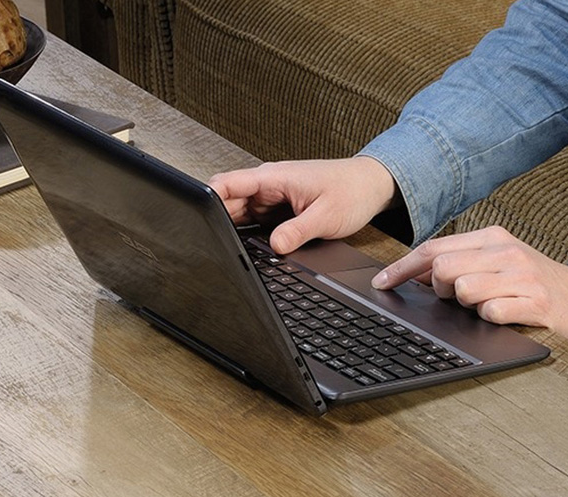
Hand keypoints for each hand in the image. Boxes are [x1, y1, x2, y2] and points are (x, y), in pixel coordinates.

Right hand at [207, 156, 397, 253]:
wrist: (371, 186)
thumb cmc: (352, 191)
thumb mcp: (326, 216)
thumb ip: (298, 231)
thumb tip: (275, 246)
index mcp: (275, 177)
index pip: (228, 183)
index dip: (207, 198)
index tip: (196, 217)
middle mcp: (269, 185)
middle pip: (228, 201)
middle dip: (218, 220)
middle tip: (215, 244)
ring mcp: (272, 197)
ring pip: (240, 213)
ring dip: (234, 229)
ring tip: (231, 248)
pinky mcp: (279, 209)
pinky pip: (256, 221)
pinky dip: (250, 233)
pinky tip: (251, 247)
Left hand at [371, 226, 567, 345]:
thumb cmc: (538, 284)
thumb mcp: (500, 263)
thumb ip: (462, 263)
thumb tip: (414, 275)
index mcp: (493, 238)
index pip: (434, 248)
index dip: (402, 268)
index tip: (381, 284)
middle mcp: (506, 252)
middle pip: (442, 268)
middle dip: (438, 290)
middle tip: (457, 299)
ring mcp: (522, 277)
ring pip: (463, 290)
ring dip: (466, 306)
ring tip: (488, 306)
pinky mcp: (536, 304)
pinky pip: (491, 313)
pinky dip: (490, 319)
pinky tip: (505, 317)